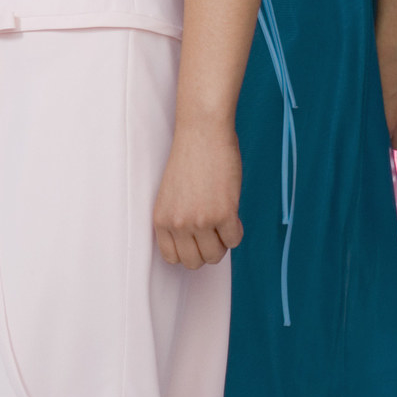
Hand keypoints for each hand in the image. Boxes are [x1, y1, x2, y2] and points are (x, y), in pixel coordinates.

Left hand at [152, 120, 243, 268]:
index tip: (195, 239)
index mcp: (161, 219)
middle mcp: (178, 223)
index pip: (172, 258)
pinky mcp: (224, 214)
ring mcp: (201, 220)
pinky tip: (231, 211)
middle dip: (206, 250)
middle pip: (194, 263)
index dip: (187, 251)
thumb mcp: (172, 196)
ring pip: (216, 256)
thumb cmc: (189, 160)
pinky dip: (236, 230)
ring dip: (222, 241)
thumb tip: (196, 246)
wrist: (202, 133)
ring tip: (220, 219)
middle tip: (211, 230)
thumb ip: (179, 221)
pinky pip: (234, 241)